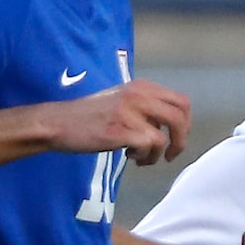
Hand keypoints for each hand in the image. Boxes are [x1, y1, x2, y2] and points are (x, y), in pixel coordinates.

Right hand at [50, 79, 190, 165]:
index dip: (185, 125)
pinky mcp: (120, 129)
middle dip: (180, 140)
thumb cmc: (90, 117)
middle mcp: (138, 95)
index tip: (174, 139)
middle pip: (180, 117)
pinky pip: (149, 146)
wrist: (58, 123)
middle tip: (170, 154)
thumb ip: (146, 108)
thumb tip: (171, 127)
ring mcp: (129, 111)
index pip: (182, 102)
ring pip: (165, 136)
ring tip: (142, 158)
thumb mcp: (122, 102)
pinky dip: (144, 157)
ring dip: (158, 154)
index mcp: (141, 87)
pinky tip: (129, 156)